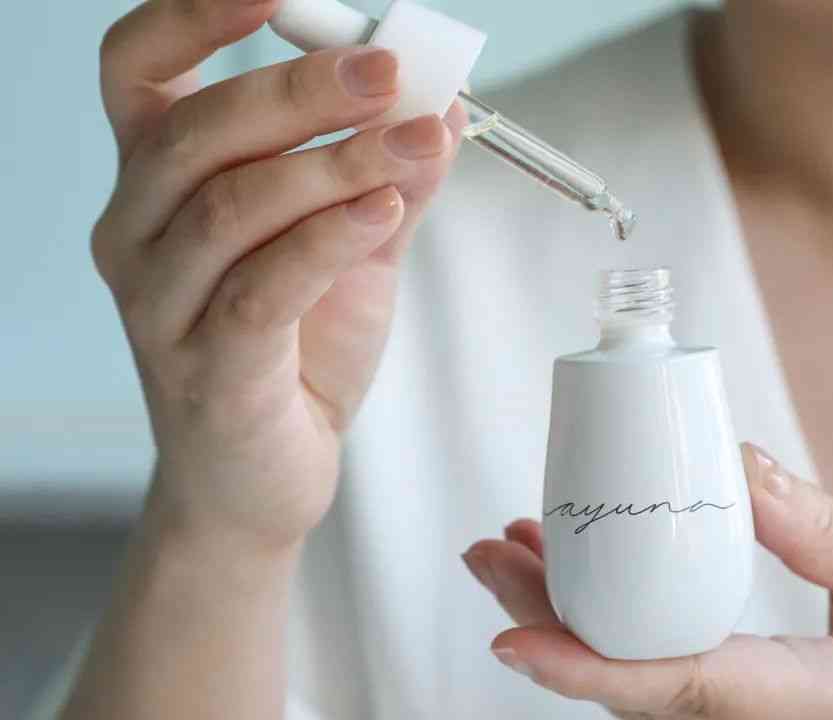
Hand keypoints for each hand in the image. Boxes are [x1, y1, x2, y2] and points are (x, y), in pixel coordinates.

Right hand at [93, 0, 464, 549]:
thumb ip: (383, 175)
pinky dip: (329, 239)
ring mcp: (159, 307)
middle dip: (300, 90)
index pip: (139, 71)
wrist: (263, 478)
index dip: (193, 16)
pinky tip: (386, 209)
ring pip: (233, 206)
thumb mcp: (347, 247)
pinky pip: (261, 287)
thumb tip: (442, 105)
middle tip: (388, 69)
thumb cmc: (293, 353)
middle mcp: (135, 235)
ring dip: (336, 164)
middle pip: (196, 130)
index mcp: (157, 186)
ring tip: (415, 142)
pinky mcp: (205, 370)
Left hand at [463, 444, 832, 718]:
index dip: (584, 668)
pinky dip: (621, 612)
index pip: (678, 688)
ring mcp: (768, 714)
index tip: (511, 640)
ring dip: (575, 610)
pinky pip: (674, 662)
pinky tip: (595, 569)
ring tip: (523, 548)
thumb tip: (732, 466)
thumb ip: (822, 529)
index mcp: (813, 707)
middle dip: (549, 620)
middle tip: (492, 553)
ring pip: (645, 672)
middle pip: (635, 682)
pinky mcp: (768, 696)